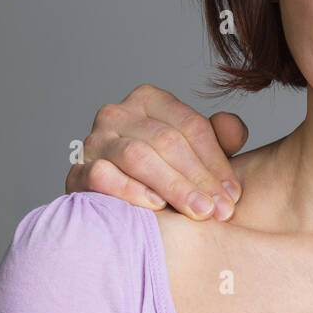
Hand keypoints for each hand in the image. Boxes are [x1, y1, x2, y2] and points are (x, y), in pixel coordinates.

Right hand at [64, 84, 248, 219]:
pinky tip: (156, 206)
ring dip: (174, 187)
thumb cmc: (166, 173)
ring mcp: (94, 141)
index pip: (191, 126)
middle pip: (167, 141)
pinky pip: (103, 176)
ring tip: (199, 211)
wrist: (115, 203)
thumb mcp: (196, 153)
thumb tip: (235, 129)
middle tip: (222, 209)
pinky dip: (131, 191)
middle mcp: (118, 113)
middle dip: (200, 178)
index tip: (234, 193)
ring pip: (138, 157)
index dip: (216, 161)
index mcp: (150, 100)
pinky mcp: (77, 171)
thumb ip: (220, 138)